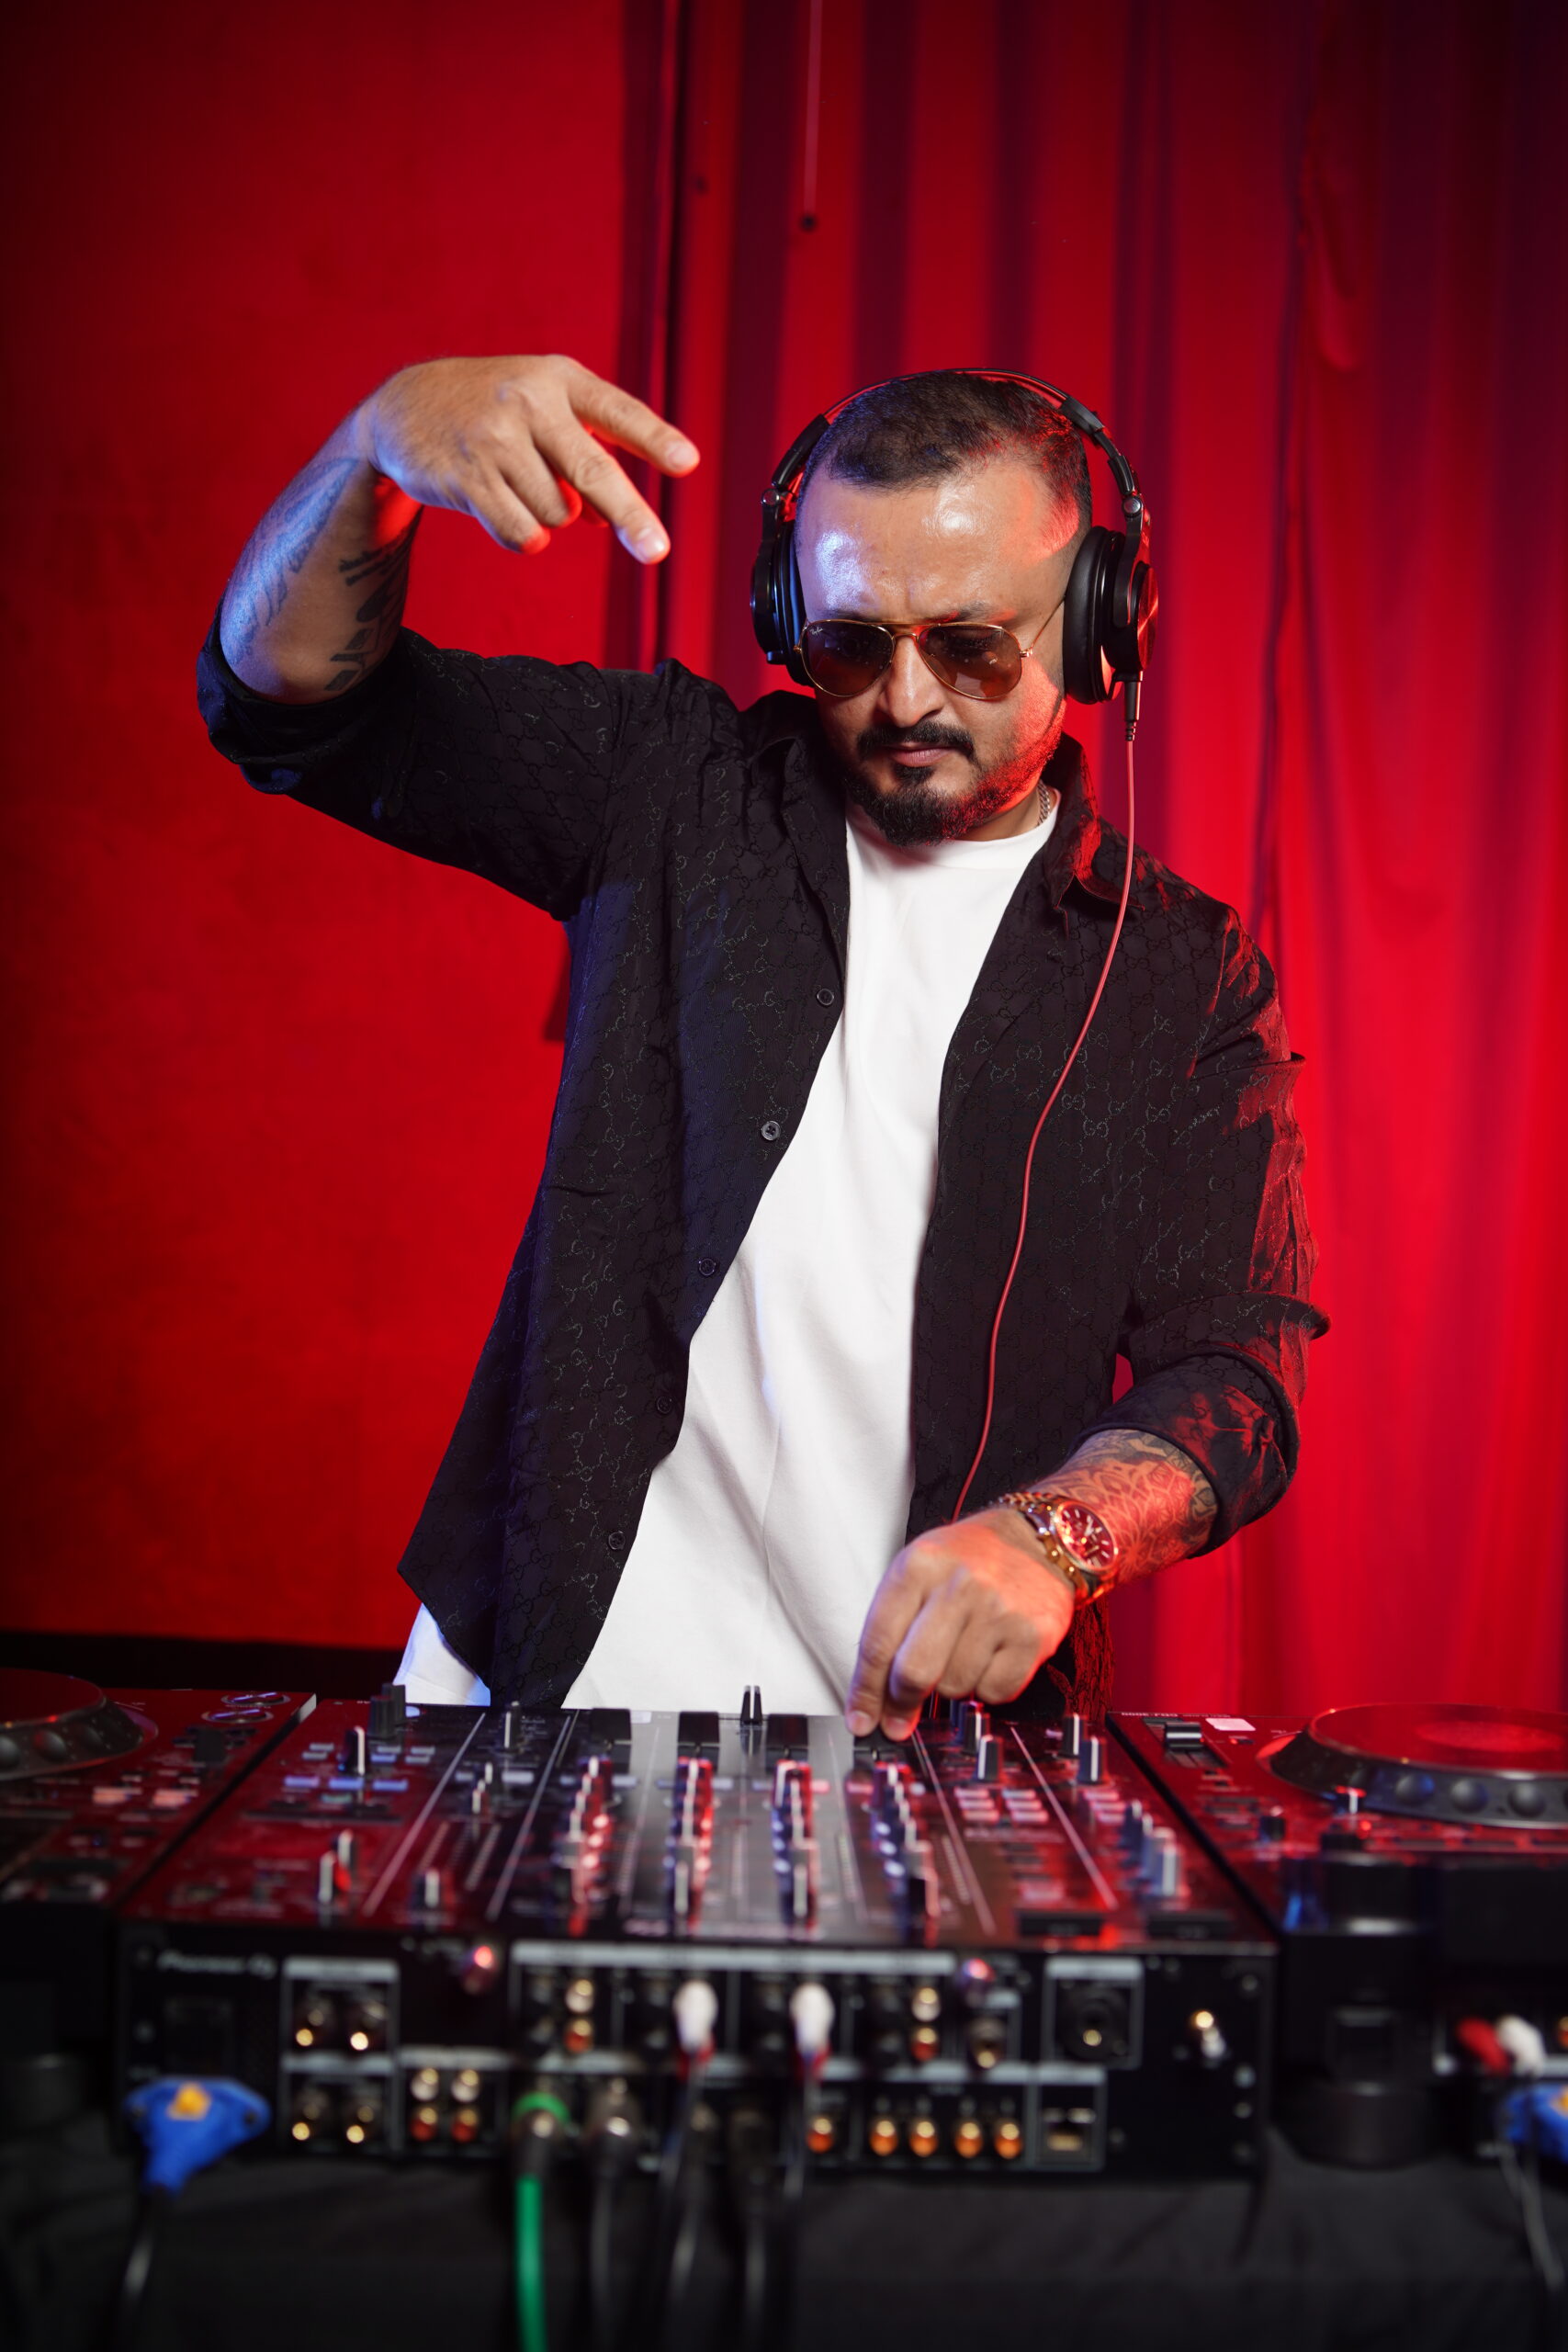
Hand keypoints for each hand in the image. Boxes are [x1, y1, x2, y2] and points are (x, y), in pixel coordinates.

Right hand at [354, 353, 698, 561]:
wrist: (404, 407)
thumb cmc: (493, 411)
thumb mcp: (542, 412)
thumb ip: (584, 456)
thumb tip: (607, 521)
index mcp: (559, 379)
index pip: (616, 411)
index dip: (653, 439)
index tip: (687, 464)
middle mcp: (529, 402)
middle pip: (591, 472)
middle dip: (629, 516)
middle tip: (656, 552)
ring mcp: (495, 439)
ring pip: (557, 514)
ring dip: (550, 517)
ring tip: (519, 484)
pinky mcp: (467, 477)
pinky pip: (521, 533)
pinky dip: (523, 536)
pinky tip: (501, 507)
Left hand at [845, 1509, 1074, 1741]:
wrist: (1037, 1540)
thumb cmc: (970, 1559)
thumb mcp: (919, 1570)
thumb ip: (892, 1628)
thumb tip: (875, 1700)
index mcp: (920, 1566)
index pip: (878, 1642)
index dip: (865, 1691)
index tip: (861, 1720)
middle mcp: (960, 1585)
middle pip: (914, 1672)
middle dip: (903, 1701)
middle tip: (901, 1713)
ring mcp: (999, 1611)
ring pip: (954, 1687)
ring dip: (951, 1683)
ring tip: (962, 1650)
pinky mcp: (1033, 1636)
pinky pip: (995, 1692)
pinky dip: (987, 1686)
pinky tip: (991, 1656)